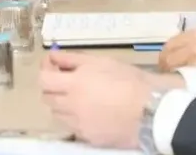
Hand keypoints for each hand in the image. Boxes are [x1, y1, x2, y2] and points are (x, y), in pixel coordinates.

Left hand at [40, 51, 180, 148]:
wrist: (152, 111)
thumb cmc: (130, 81)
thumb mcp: (102, 62)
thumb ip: (73, 59)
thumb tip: (53, 57)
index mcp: (75, 84)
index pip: (43, 80)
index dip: (45, 71)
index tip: (53, 66)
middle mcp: (72, 106)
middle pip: (47, 98)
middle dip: (52, 88)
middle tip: (65, 81)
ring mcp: (79, 125)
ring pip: (58, 114)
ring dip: (62, 104)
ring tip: (79, 97)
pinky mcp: (88, 138)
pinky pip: (73, 127)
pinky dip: (75, 119)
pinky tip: (90, 112)